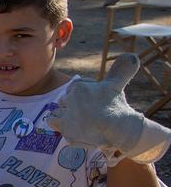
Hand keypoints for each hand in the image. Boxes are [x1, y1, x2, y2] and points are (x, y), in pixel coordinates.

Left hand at [48, 54, 170, 164]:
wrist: (120, 130)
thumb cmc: (117, 107)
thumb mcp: (117, 85)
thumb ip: (120, 70)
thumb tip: (131, 56)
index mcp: (80, 86)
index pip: (74, 88)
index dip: (84, 96)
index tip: (96, 103)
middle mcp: (70, 98)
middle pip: (65, 101)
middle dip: (75, 106)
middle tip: (90, 114)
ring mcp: (67, 114)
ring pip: (58, 112)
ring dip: (66, 116)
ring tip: (82, 122)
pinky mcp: (65, 129)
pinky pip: (54, 122)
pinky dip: (62, 126)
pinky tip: (74, 128)